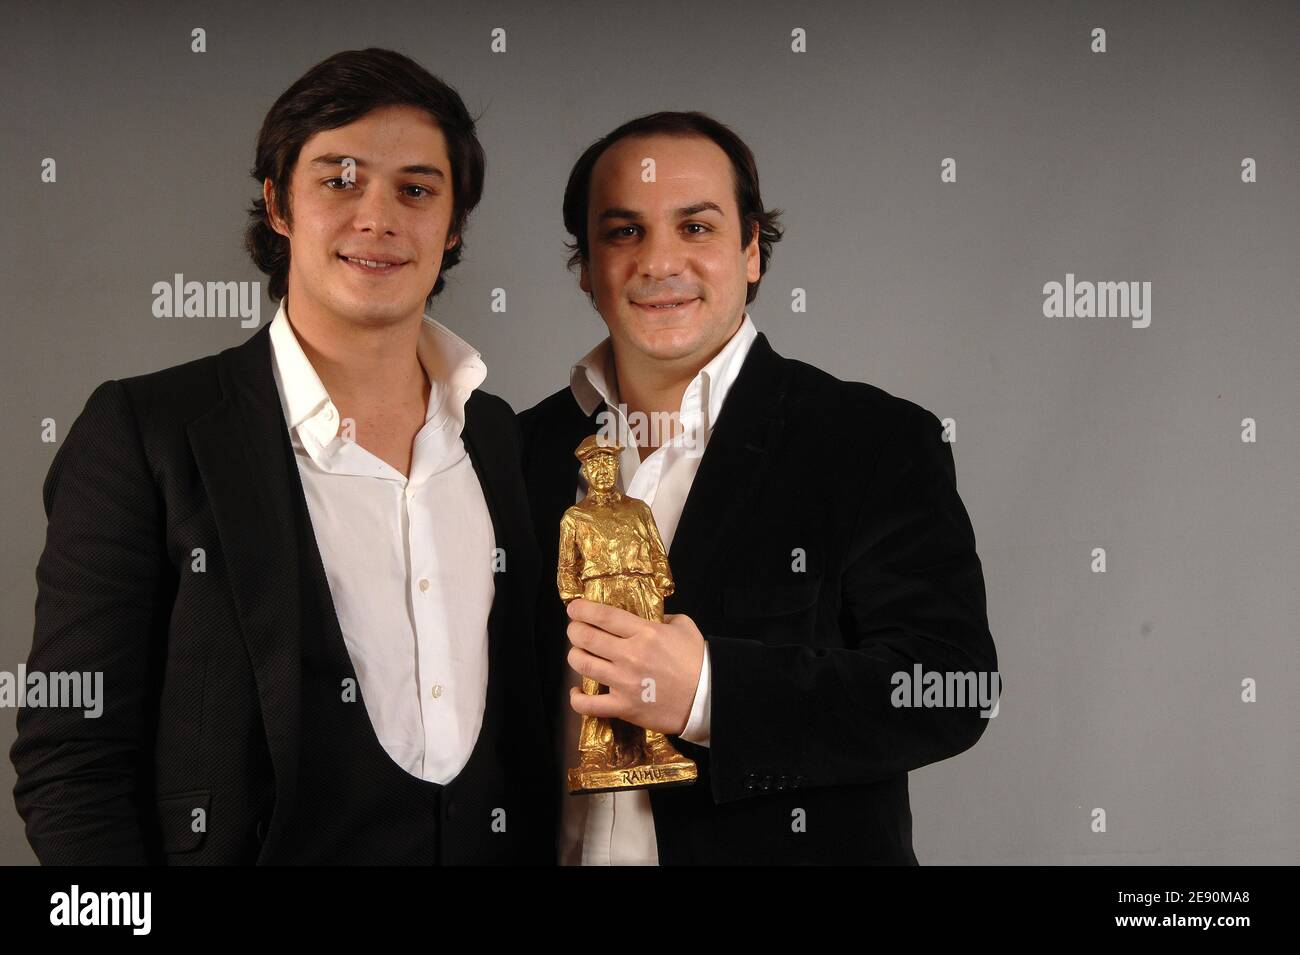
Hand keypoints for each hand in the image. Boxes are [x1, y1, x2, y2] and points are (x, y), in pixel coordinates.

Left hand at [566, 598, 704, 734]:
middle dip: (574, 630)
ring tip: (579, 654)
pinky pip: (588, 705)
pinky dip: (577, 698)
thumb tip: (647, 617)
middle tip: (575, 629)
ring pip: (582, 664)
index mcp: (646, 633)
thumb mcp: (684, 627)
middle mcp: (630, 655)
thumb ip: (663, 618)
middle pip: (586, 637)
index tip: (574, 609)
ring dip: (575, 656)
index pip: (604, 616)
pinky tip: (577, 691)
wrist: (708, 698)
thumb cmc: (698, 662)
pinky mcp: (624, 707)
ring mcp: (624, 683)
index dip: (582, 610)